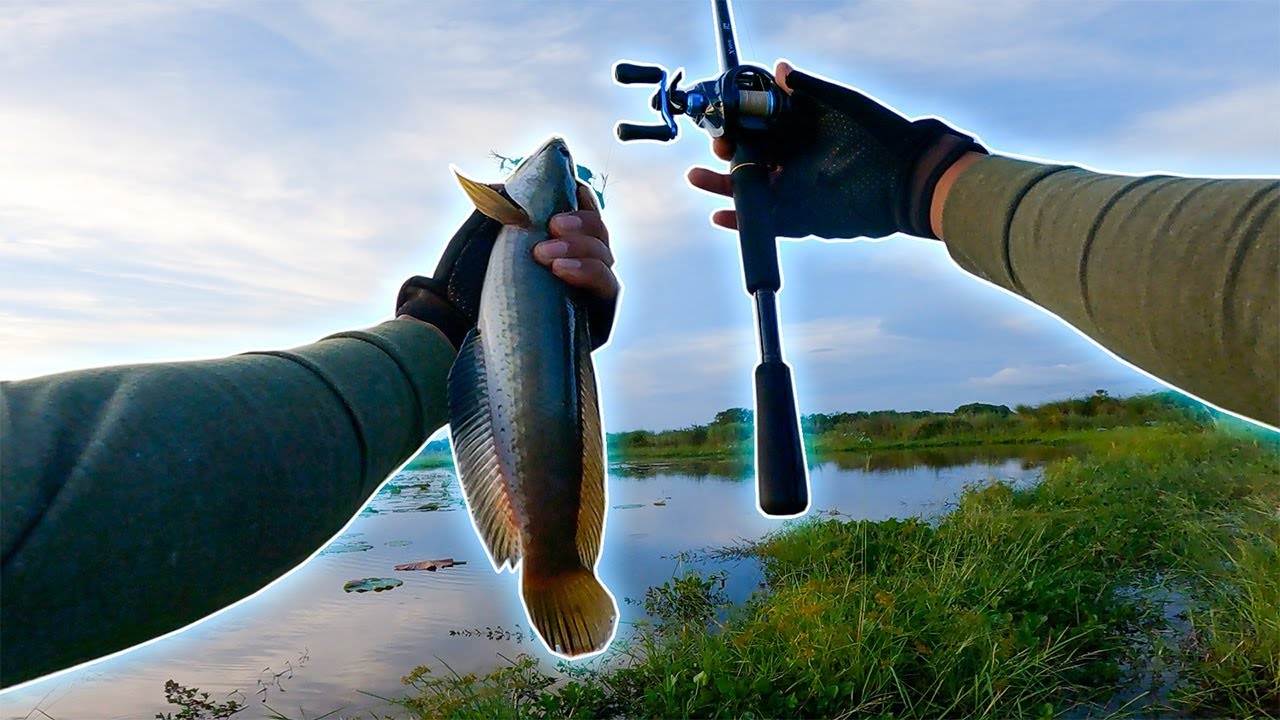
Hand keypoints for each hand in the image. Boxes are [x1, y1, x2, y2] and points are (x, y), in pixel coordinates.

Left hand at [397, 183, 618, 349]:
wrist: (452, 329)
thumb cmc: (461, 283)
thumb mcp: (480, 232)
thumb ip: (503, 203)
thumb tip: (517, 179)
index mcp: (554, 245)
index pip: (582, 216)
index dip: (583, 200)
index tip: (573, 189)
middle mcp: (575, 269)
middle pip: (599, 235)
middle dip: (581, 224)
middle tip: (552, 226)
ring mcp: (587, 296)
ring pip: (606, 258)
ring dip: (581, 249)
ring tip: (544, 254)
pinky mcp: (597, 324)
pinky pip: (608, 289)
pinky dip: (589, 273)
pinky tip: (561, 271)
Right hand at [686, 62, 984, 240]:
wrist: (906, 180)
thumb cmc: (879, 135)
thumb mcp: (841, 104)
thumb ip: (808, 89)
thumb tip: (778, 69)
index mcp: (800, 134)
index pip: (758, 129)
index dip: (737, 125)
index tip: (721, 122)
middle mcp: (794, 162)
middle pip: (748, 159)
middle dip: (725, 154)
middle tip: (716, 149)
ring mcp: (795, 192)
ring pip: (750, 190)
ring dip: (722, 185)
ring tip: (698, 178)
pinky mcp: (800, 220)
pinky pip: (764, 222)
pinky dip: (741, 221)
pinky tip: (720, 215)